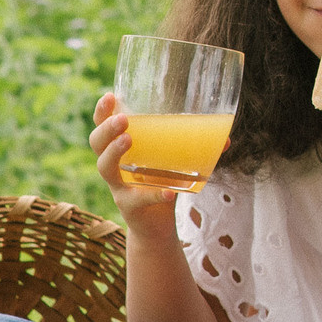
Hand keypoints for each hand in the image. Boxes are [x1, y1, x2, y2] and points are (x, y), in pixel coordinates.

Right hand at [92, 92, 181, 221]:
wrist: (155, 226)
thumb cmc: (161, 185)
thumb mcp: (174, 164)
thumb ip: (194, 149)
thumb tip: (225, 138)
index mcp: (121, 150)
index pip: (103, 127)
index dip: (102, 112)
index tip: (109, 95)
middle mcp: (114, 166)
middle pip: (97, 144)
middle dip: (106, 129)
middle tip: (123, 119)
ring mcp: (119, 187)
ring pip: (106, 168)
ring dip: (115, 153)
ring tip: (128, 140)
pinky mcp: (129, 207)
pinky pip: (138, 199)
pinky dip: (155, 195)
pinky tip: (169, 192)